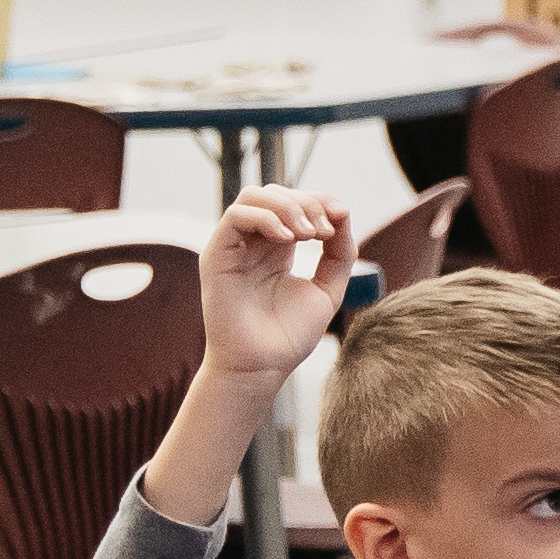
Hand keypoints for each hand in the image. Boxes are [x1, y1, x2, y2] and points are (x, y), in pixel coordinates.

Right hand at [196, 191, 363, 382]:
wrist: (262, 366)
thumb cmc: (288, 335)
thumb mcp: (327, 289)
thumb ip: (339, 253)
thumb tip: (343, 215)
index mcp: (278, 248)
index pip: (295, 202)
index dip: (320, 200)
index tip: (341, 217)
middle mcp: (253, 243)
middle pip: (276, 193)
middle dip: (307, 202)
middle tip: (324, 231)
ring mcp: (233, 247)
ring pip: (254, 196)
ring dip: (287, 206)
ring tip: (308, 234)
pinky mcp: (216, 255)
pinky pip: (235, 216)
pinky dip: (265, 218)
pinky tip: (287, 239)